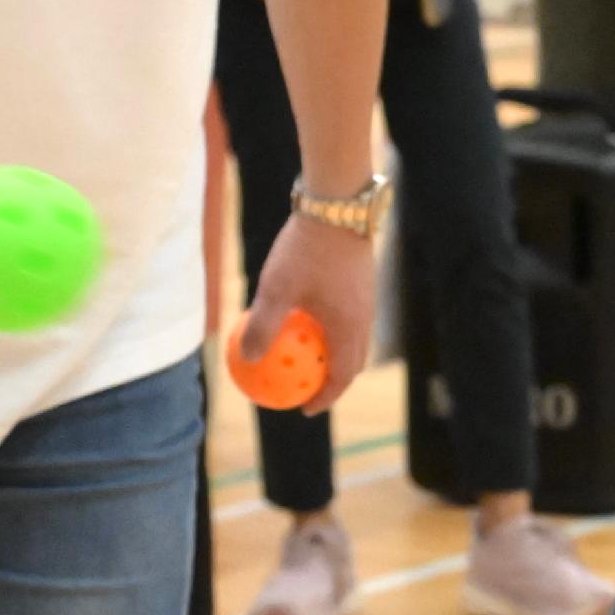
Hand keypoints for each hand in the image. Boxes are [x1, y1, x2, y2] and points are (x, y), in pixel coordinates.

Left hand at [247, 209, 378, 411]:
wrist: (337, 205)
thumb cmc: (305, 250)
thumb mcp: (276, 289)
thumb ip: (263, 326)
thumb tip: (248, 359)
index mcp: (348, 327)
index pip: (341, 376)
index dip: (325, 397)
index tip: (304, 408)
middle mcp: (363, 317)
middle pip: (352, 361)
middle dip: (332, 381)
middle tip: (306, 388)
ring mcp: (365, 299)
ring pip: (352, 339)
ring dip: (332, 354)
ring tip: (305, 357)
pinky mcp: (361, 282)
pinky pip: (349, 318)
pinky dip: (332, 330)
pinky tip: (307, 317)